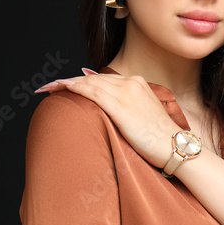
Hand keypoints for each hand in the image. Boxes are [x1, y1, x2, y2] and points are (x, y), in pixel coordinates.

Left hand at [35, 69, 182, 167]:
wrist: (174, 146)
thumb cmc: (160, 138)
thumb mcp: (145, 116)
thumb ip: (128, 108)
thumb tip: (110, 110)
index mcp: (138, 84)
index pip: (103, 79)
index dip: (83, 80)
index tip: (68, 84)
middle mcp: (131, 83)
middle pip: (93, 78)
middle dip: (69, 81)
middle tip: (50, 86)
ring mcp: (126, 92)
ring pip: (89, 82)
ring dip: (66, 83)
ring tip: (48, 88)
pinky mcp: (120, 105)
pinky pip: (92, 91)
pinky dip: (75, 87)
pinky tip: (62, 88)